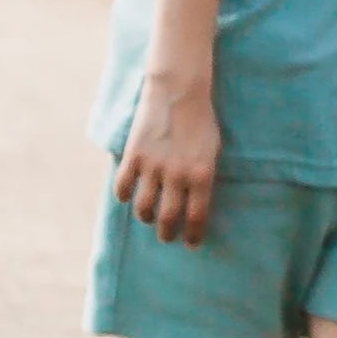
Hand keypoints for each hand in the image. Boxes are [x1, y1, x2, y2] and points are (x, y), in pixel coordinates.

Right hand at [114, 80, 219, 247]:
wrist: (179, 94)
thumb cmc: (202, 123)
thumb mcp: (213, 151)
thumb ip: (203, 177)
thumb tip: (196, 202)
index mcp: (202, 175)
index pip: (196, 217)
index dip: (193, 234)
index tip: (191, 243)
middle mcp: (177, 176)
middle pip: (168, 218)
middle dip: (168, 233)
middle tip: (167, 236)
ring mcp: (153, 167)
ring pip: (144, 208)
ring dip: (146, 217)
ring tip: (150, 218)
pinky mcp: (134, 156)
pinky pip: (123, 187)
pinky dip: (125, 196)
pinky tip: (130, 196)